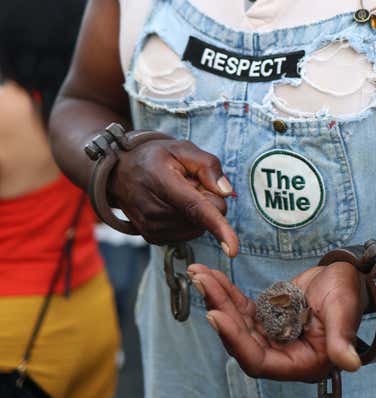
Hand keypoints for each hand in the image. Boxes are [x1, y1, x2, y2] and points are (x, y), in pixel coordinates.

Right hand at [110, 138, 238, 252]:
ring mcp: (152, 228)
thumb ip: (208, 165)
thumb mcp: (181, 148)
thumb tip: (226, 192)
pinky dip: (189, 219)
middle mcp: (154, 211)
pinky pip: (189, 232)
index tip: (233, 249)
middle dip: (207, 197)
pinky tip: (173, 205)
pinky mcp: (154, 238)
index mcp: (162, 183)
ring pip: (199, 226)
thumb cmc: (155, 158)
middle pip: (205, 216)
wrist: (120, 173)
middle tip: (188, 181)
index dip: (218, 227)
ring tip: (178, 192)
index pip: (195, 208)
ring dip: (197, 210)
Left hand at [187, 262, 368, 381]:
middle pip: (240, 340)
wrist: (350, 278)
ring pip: (236, 323)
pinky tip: (210, 275)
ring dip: (217, 299)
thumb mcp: (344, 311)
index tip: (215, 315)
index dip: (235, 341)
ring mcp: (272, 336)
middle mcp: (283, 354)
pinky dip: (225, 292)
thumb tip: (351, 364)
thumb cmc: (351, 294)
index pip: (259, 361)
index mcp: (301, 362)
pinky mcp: (267, 318)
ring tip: (199, 273)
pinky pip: (240, 309)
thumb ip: (342, 337)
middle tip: (201, 282)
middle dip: (219, 311)